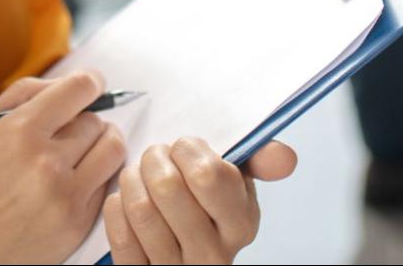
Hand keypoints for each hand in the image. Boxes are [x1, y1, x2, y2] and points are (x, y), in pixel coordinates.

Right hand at [0, 71, 126, 263]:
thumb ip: (24, 95)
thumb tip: (68, 85)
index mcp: (19, 131)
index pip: (80, 89)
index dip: (90, 83)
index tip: (92, 86)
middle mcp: (46, 162)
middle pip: (98, 121)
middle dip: (86, 122)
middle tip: (71, 131)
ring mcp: (65, 197)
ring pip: (113, 150)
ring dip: (101, 147)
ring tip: (82, 153)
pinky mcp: (77, 226)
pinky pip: (107, 187)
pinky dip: (96, 180)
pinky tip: (71, 184)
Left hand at [103, 139, 297, 264]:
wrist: (181, 257)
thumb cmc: (205, 207)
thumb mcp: (236, 186)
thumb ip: (259, 162)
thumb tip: (284, 157)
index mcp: (241, 225)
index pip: (207, 174)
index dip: (186, 149)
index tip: (183, 148)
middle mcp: (213, 255)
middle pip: (168, 187)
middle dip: (154, 159)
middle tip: (155, 157)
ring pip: (141, 208)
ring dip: (132, 180)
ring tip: (138, 176)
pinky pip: (121, 235)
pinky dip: (117, 207)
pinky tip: (127, 202)